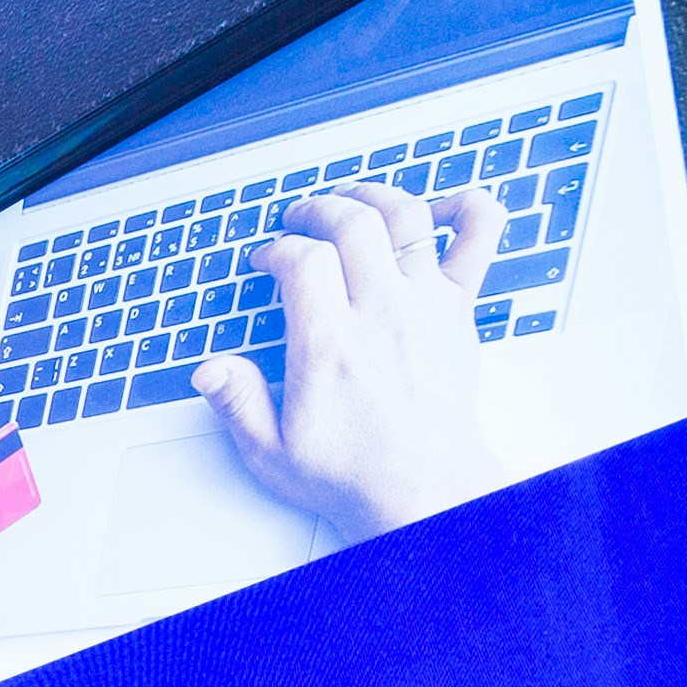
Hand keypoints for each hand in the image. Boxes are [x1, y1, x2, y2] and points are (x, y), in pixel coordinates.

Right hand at [193, 180, 508, 541]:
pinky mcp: (458, 309)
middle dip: (318, 209)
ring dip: (375, 196)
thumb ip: (238, 403)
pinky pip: (476, 239)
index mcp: (329, 343)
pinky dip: (467, 210)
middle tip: (301, 221)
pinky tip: (444, 208)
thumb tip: (209, 370)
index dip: (276, 249)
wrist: (423, 489)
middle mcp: (381, 312)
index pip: (301, 259)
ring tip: (354, 201)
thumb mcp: (271, 452)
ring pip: (405, 217)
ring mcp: (425, 304)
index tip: (267, 262)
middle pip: (352, 222)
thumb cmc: (354, 473)